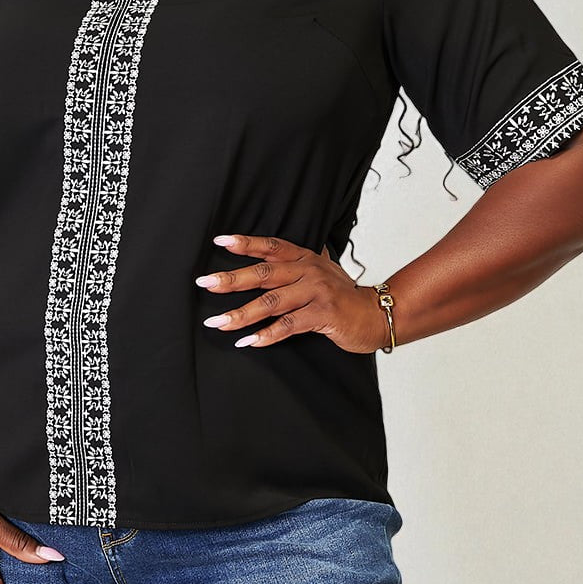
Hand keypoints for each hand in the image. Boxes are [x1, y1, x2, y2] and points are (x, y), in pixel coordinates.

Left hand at [195, 233, 389, 354]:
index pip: (270, 246)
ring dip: (241, 314)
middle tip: (206, 283)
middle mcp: (308, 271)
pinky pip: (288, 326)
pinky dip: (266, 335)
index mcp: (305, 258)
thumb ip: (300, 262)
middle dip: (231, 279)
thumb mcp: (324, 270)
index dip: (245, 243)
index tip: (220, 241)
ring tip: (218, 323)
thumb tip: (276, 251)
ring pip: (271, 302)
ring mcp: (316, 292)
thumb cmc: (345, 296)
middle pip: (263, 273)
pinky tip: (248, 342)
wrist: (376, 315)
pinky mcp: (322, 315)